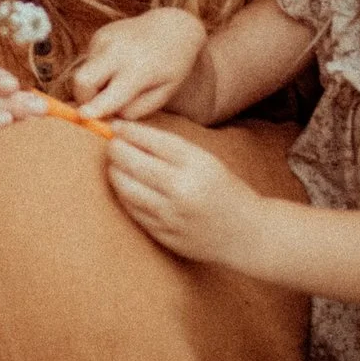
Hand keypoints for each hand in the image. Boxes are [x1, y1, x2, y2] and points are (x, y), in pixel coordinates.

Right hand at [70, 8, 205, 120]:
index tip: (82, 116)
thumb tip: (104, 116)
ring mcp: (105, 39)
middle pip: (81, 81)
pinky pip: (89, 62)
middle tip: (100, 104)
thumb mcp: (163, 93)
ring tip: (118, 80)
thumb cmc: (171, 67)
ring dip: (94, 84)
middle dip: (84, 98)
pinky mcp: (99, 35)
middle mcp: (116, 51)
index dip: (93, 109)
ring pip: (82, 72)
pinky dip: (98, 70)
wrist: (173, 26)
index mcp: (138, 69)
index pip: (108, 95)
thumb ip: (135, 109)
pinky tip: (118, 65)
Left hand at [106, 120, 265, 270]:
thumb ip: (171, 149)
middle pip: (133, 163)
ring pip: (125, 188)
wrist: (247, 234)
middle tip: (112, 143)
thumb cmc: (225, 190)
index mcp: (197, 165)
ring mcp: (171, 216)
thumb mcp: (207, 160)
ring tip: (116, 164)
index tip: (116, 125)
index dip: (129, 131)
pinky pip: (132, 210)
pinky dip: (125, 195)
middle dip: (115, 149)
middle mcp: (182, 190)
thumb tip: (129, 133)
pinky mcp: (164, 235)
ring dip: (115, 172)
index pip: (153, 141)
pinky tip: (127, 186)